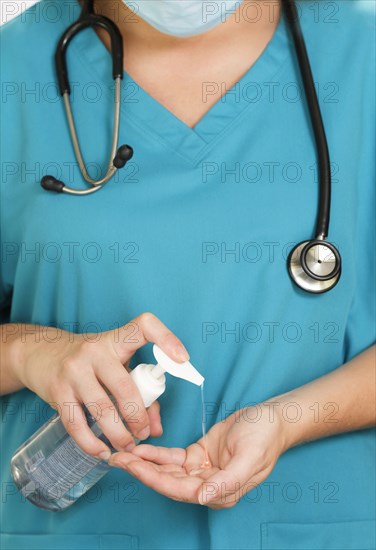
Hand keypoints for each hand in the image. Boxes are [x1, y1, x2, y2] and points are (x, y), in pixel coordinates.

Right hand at [13, 313, 188, 458]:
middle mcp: (95, 352)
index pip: (144, 326)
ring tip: (127, 447)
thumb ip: (141, 392)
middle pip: (125, 387)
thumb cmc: (89, 361)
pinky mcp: (57, 392)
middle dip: (139, 417)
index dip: (166, 339)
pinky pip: (77, 424)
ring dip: (119, 435)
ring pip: (102, 409)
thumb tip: (157, 429)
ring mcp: (74, 371)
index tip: (182, 359)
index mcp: (116, 339)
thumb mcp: (114, 365)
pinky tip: (103, 451)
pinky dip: (92, 443)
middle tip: (144, 434)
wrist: (40, 353)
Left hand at [109, 402, 287, 508]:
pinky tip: (140, 448)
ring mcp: (201, 470)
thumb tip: (203, 497)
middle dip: (141, 471)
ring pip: (167, 471)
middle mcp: (208, 485)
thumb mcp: (250, 457)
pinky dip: (156, 453)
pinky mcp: (198, 455)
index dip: (154, 479)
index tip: (133, 467)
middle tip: (116, 459)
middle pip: (167, 482)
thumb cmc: (265, 437)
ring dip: (144, 463)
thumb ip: (228, 480)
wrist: (271, 418)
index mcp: (220, 491)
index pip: (180, 490)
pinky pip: (172, 457)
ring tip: (121, 455)